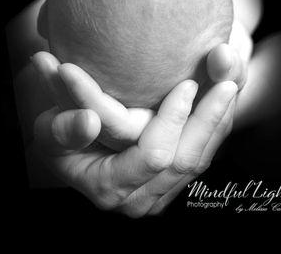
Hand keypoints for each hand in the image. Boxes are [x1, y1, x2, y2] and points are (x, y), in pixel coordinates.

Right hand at [29, 53, 237, 216]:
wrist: (70, 151)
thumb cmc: (58, 136)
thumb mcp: (49, 131)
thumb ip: (64, 128)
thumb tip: (89, 119)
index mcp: (110, 188)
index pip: (154, 155)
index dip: (172, 119)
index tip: (186, 83)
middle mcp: (139, 199)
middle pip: (187, 160)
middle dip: (210, 118)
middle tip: (227, 80)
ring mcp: (158, 194)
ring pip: (199, 159)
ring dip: (218, 121)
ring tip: (232, 84)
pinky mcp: (170, 183)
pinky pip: (200, 156)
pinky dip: (214, 127)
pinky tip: (223, 99)